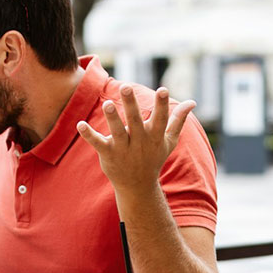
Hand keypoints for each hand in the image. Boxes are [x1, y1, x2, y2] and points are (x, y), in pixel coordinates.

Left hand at [76, 85, 195, 193]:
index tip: (163, 89)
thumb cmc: (153, 158)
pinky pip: (97, 143)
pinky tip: (80, 125)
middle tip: (125, 86)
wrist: (138, 186)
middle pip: (135, 121)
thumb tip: (192, 102)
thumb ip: (178, 120)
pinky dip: (88, 135)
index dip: (162, 104)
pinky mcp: (108, 154)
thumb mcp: (168, 141)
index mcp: (154, 136)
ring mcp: (123, 149)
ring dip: (112, 118)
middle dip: (131, 104)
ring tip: (108, 104)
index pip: (160, 118)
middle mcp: (139, 141)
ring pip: (117, 132)